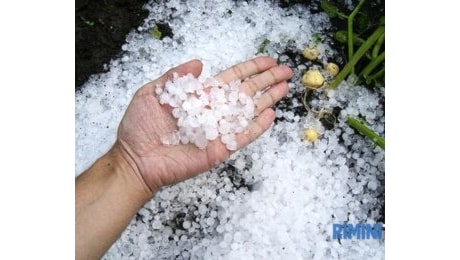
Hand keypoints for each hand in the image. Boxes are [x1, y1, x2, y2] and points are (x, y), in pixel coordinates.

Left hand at [115, 57, 292, 192]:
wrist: (135, 159)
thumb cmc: (140, 127)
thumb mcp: (152, 93)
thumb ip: (176, 77)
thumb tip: (199, 61)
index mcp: (200, 96)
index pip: (232, 79)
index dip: (250, 69)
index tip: (268, 61)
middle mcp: (213, 111)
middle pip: (246, 92)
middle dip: (266, 81)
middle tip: (286, 70)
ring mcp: (218, 130)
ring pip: (248, 112)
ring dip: (268, 99)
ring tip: (285, 88)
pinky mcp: (220, 149)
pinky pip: (242, 137)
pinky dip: (257, 127)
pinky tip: (271, 115)